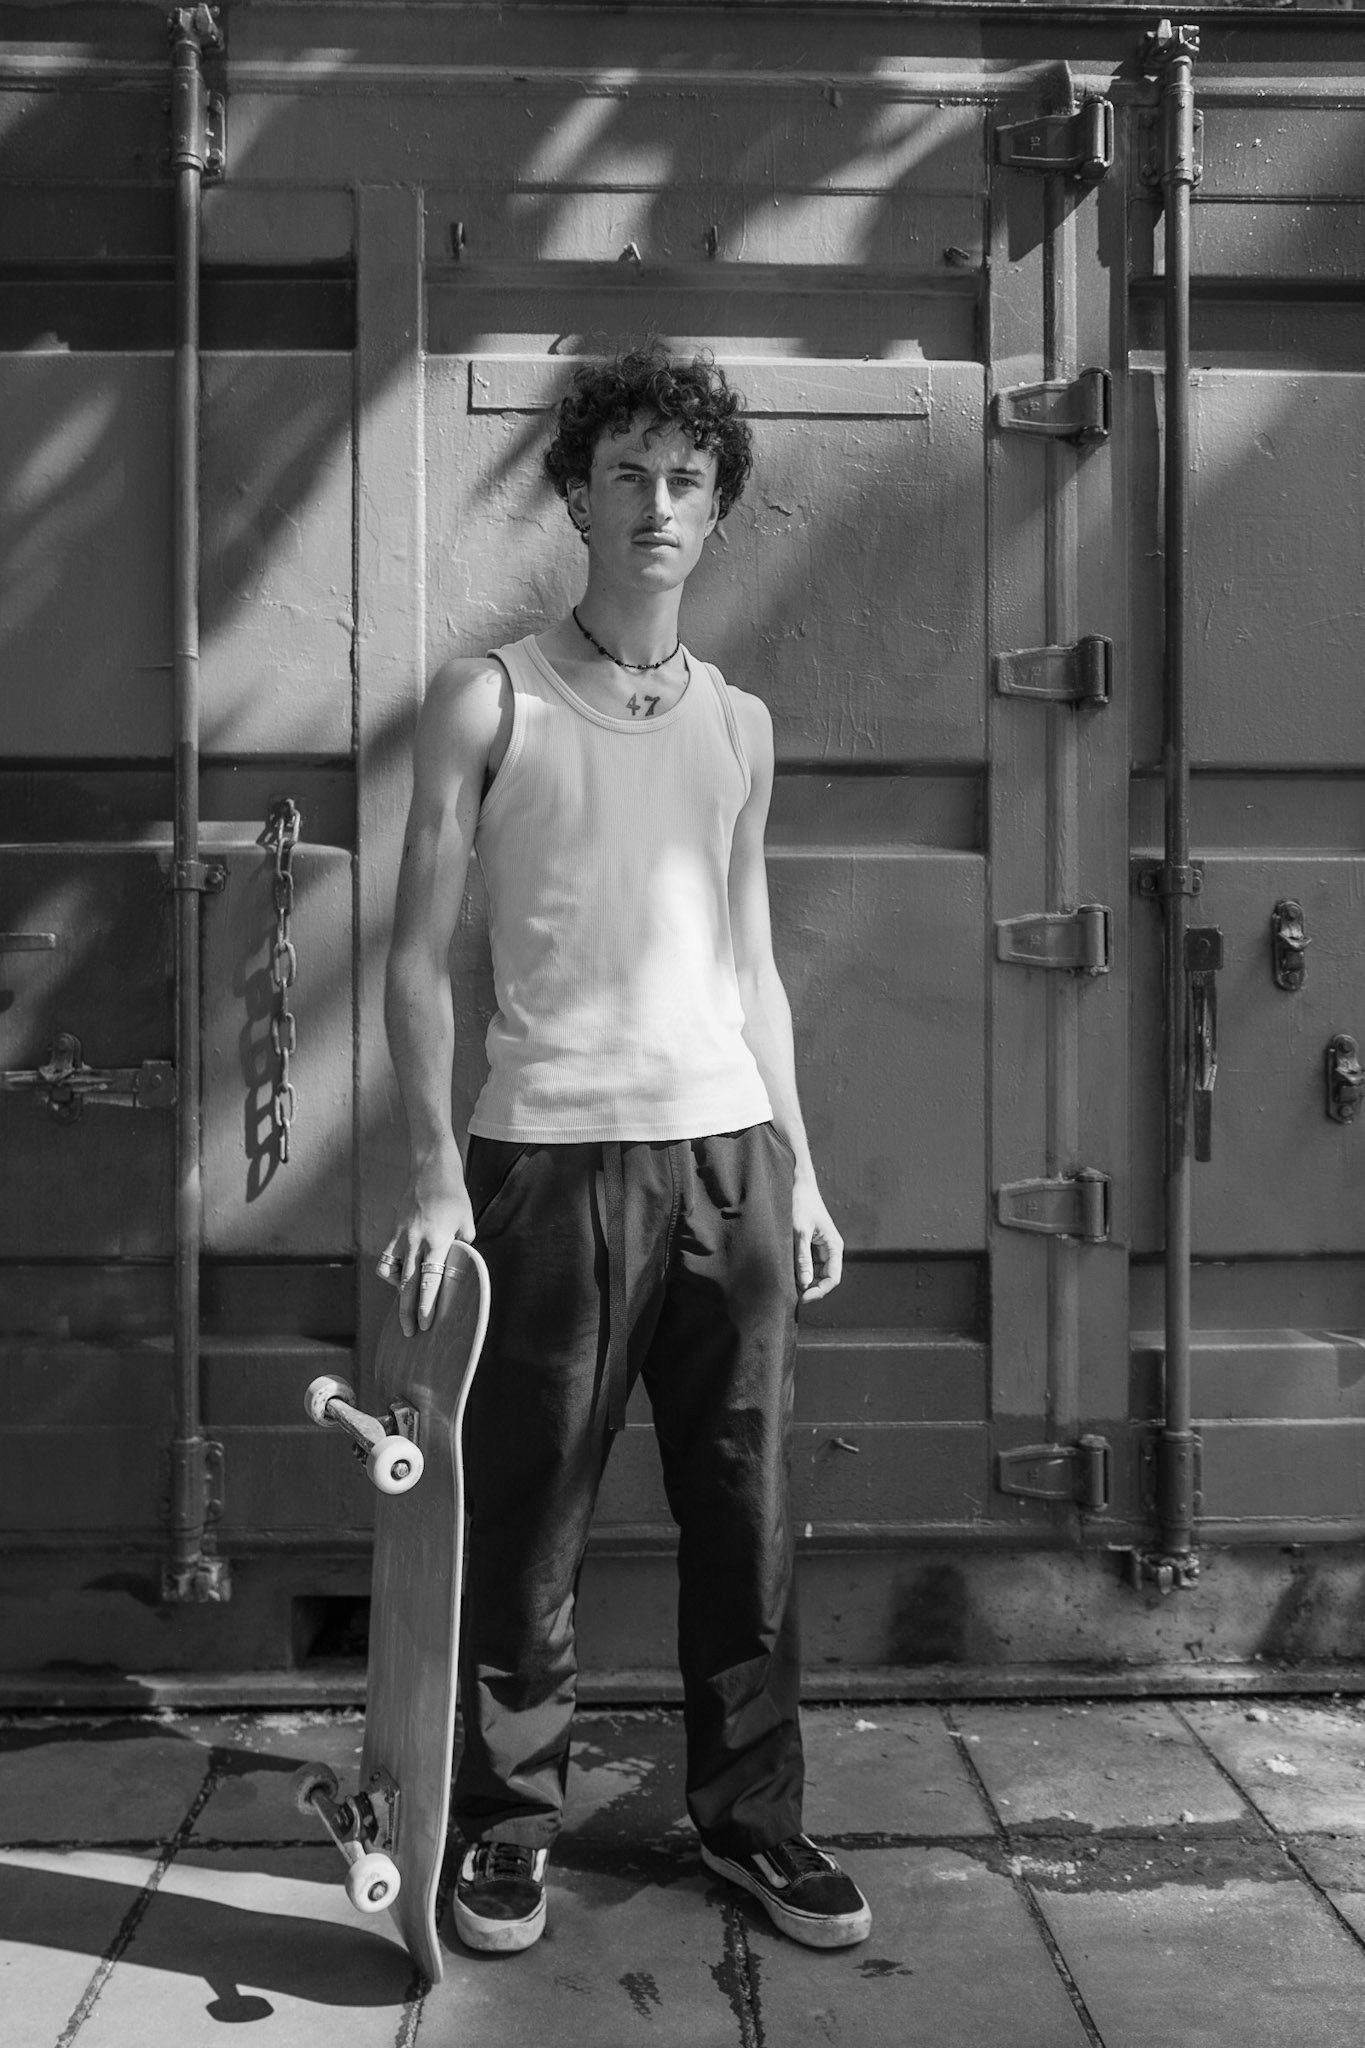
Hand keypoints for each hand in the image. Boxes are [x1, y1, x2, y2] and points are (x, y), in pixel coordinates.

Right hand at [378, 1151, 474, 1335]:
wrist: (431, 1168)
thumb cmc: (454, 1195)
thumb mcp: (466, 1221)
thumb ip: (461, 1246)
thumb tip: (456, 1265)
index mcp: (438, 1240)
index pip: (431, 1280)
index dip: (427, 1304)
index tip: (426, 1323)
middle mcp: (416, 1240)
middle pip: (408, 1283)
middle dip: (407, 1311)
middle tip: (409, 1332)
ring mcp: (402, 1235)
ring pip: (391, 1272)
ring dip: (396, 1293)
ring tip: (403, 1306)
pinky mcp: (394, 1230)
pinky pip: (387, 1257)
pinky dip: (391, 1271)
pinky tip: (400, 1277)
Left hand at [793, 1176, 842, 1302]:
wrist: (798, 1184)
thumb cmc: (801, 1203)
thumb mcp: (799, 1231)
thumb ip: (802, 1258)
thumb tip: (804, 1284)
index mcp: (834, 1246)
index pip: (833, 1278)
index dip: (819, 1291)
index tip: (802, 1297)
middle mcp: (830, 1249)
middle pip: (824, 1278)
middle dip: (810, 1288)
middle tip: (791, 1294)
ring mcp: (821, 1248)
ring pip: (815, 1273)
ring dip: (804, 1280)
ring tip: (787, 1283)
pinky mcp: (811, 1245)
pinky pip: (808, 1264)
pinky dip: (799, 1271)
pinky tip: (787, 1272)